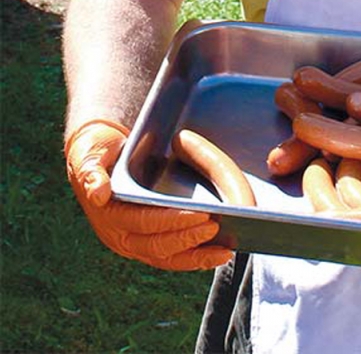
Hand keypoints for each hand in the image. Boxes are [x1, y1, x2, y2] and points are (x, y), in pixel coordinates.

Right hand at [66, 120, 232, 271]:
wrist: (97, 152)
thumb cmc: (96, 149)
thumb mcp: (89, 154)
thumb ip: (91, 172)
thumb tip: (99, 193)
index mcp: (109, 216)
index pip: (143, 223)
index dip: (172, 221)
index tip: (200, 215)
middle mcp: (120, 235)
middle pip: (157, 246)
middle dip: (188, 240)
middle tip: (216, 227)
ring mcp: (134, 241)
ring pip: (167, 258)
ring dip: (196, 257)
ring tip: (224, 252)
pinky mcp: (147, 241)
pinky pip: (171, 256)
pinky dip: (194, 257)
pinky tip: (216, 254)